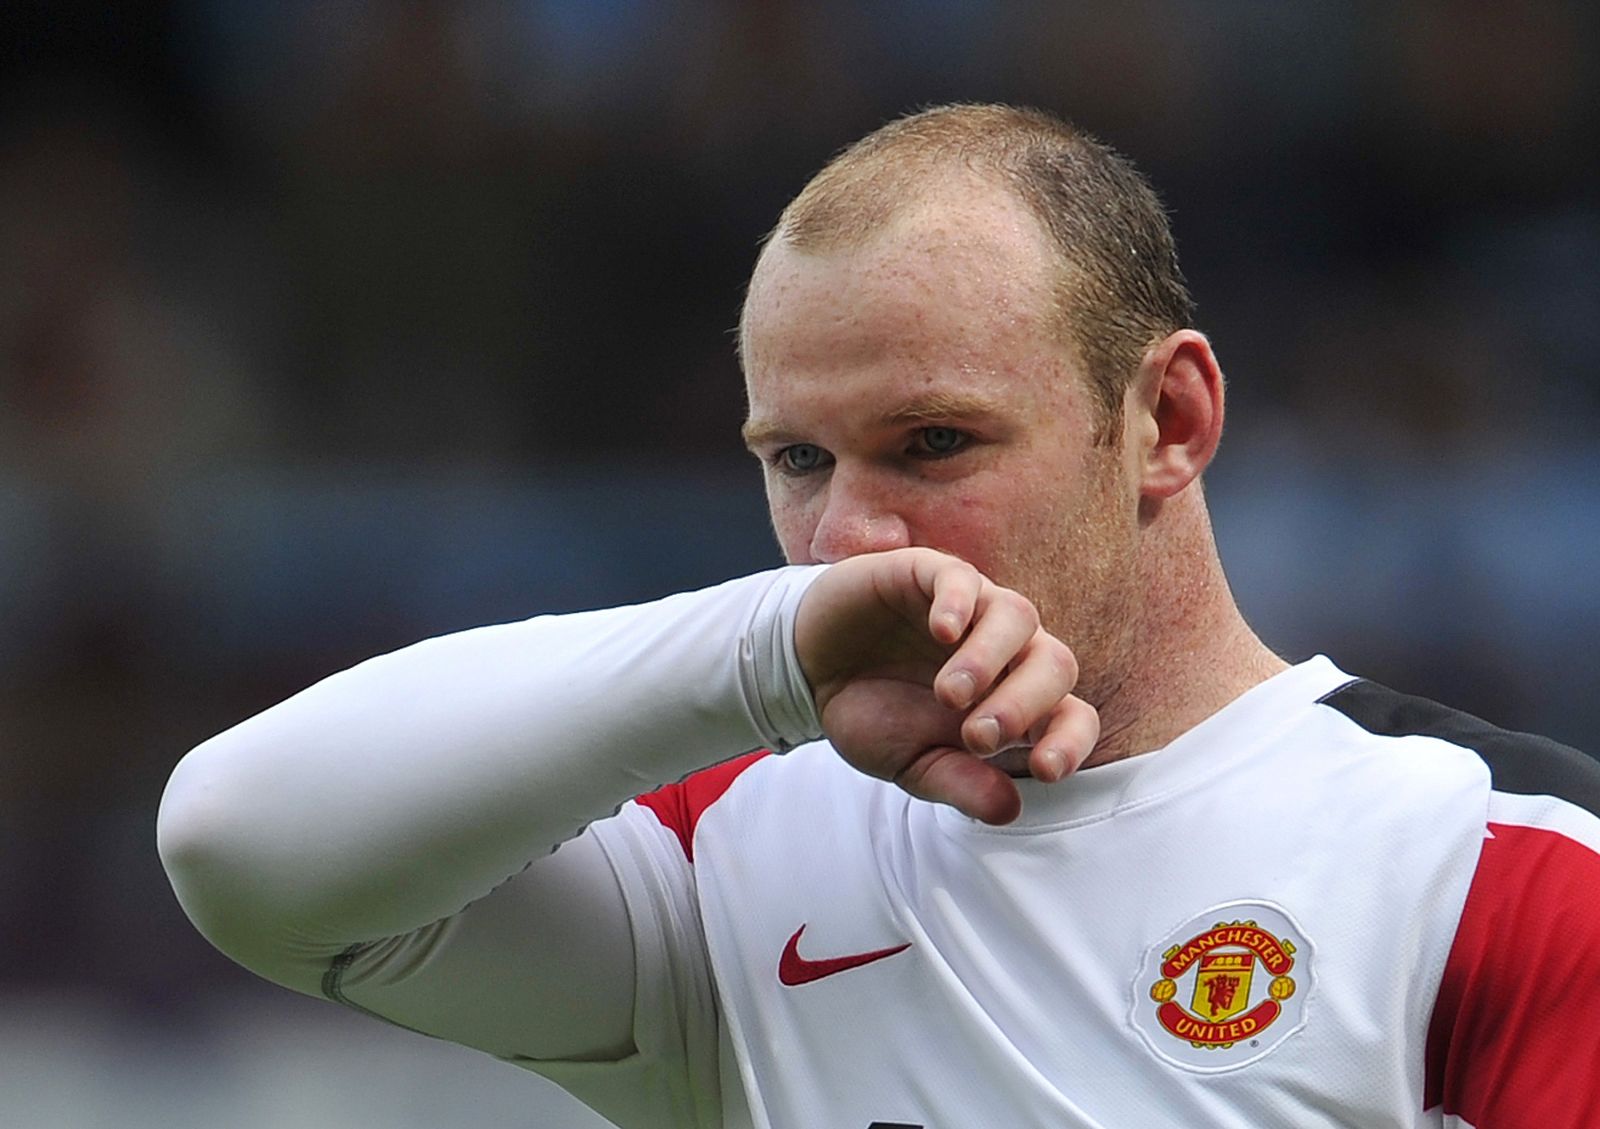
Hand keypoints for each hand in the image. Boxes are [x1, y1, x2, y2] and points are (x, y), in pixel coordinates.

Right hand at [794, 548, 1098, 824]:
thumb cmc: (873, 716)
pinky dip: (958, 602)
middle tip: (977, 736)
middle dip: (1024, 703)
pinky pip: (961, 578)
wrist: (809, 671)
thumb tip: (1011, 811)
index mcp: (1014, 702)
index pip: (1071, 715)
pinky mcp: (929, 574)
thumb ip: (960, 784)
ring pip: (1018, 615)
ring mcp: (972, 610)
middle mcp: (1006, 652)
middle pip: (1055, 663)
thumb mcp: (912, 764)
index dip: (1071, 741)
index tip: (1045, 770)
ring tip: (950, 694)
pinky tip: (941, 630)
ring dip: (990, 658)